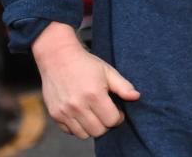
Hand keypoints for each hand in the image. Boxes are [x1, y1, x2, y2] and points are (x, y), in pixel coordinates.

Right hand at [32, 22, 140, 138]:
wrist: (57, 57)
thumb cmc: (85, 64)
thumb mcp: (107, 71)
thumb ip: (123, 86)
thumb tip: (136, 97)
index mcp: (94, 94)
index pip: (111, 120)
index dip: (118, 117)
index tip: (117, 111)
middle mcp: (78, 105)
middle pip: (98, 131)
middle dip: (106, 124)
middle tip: (106, 113)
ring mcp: (64, 111)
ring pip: (84, 135)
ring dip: (92, 128)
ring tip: (94, 114)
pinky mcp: (55, 114)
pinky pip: (70, 131)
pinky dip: (78, 127)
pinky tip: (82, 115)